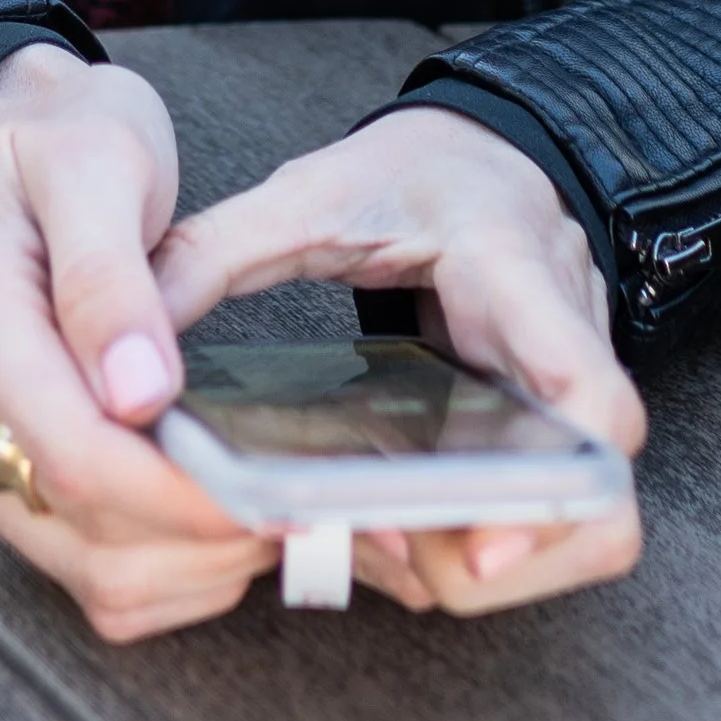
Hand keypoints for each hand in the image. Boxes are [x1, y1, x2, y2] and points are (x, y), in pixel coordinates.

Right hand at [0, 45, 279, 643]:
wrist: (30, 149)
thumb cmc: (70, 145)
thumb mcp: (100, 165)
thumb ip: (111, 279)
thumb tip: (135, 394)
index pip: (68, 447)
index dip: (174, 490)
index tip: (268, 499)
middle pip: (78, 518)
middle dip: (197, 530)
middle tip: (297, 507)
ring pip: (86, 567)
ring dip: (191, 563)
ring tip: (268, 513)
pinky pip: (82, 574)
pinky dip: (167, 572)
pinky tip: (217, 526)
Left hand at [154, 107, 644, 616]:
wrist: (488, 157)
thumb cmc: (414, 175)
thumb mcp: (313, 193)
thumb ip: (218, 252)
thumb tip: (124, 337)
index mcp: (518, 281)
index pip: (593, 403)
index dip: (553, 498)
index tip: (475, 545)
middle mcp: (567, 351)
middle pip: (596, 507)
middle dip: (499, 556)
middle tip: (389, 544)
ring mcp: (570, 401)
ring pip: (581, 532)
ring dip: (480, 562)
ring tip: (376, 537)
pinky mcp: (552, 434)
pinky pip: (542, 519)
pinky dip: (476, 544)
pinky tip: (397, 522)